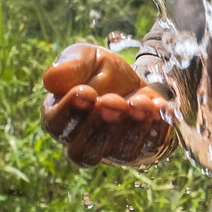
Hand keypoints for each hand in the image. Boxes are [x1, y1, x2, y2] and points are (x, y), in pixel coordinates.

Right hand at [41, 43, 176, 167]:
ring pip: (120, 153)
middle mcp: (83, 141)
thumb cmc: (98, 69)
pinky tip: (160, 107)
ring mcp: (114, 150)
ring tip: (139, 102)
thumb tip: (51, 80)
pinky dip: (157, 127)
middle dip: (102, 125)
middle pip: (85, 152)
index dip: (71, 112)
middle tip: (114, 101)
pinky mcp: (142, 148)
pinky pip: (150, 147)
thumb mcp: (84, 58)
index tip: (86, 92)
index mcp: (59, 118)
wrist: (133, 76)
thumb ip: (70, 66)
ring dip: (132, 128)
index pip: (57, 125)